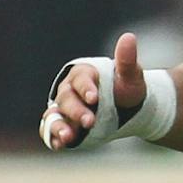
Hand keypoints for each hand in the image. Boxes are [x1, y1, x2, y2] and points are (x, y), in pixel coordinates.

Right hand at [41, 33, 145, 150]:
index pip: (82, 79)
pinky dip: (53, 137)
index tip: (94, 98)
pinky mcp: (65, 124)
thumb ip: (126, 61)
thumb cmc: (127, 88)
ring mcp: (65, 109)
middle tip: (90, 122)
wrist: (127, 108)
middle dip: (77, 111)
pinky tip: (59, 145)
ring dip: (59, 126)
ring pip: (55, 115)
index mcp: (84, 74)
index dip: (86, 88)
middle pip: (67, 99)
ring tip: (68, 137)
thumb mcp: (130, 76)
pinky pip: (52, 129)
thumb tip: (129, 37)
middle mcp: (69, 90)